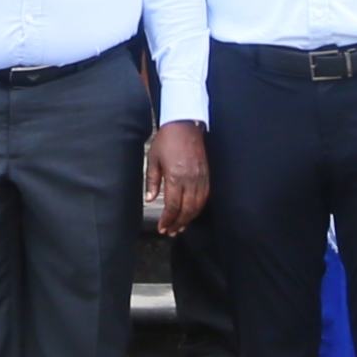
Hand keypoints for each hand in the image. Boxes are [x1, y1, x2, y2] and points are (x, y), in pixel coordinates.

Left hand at [143, 121, 209, 239]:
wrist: (184, 124)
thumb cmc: (167, 140)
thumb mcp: (153, 159)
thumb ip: (152, 181)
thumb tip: (150, 199)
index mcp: (176, 176)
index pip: (173, 206)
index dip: (168, 220)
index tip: (162, 228)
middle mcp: (190, 179)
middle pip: (187, 209)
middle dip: (178, 223)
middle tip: (170, 232)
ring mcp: (201, 177)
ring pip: (198, 206)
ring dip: (189, 219)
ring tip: (180, 227)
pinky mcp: (206, 174)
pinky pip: (205, 196)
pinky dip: (198, 208)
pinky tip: (191, 212)